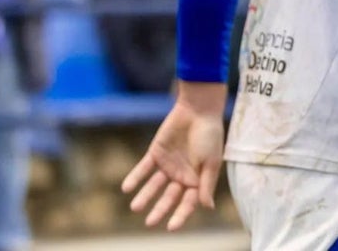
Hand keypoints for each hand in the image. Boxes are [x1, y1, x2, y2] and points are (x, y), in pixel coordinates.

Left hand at [121, 86, 224, 230]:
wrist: (198, 110)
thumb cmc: (209, 135)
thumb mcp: (210, 161)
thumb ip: (206, 184)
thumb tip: (207, 207)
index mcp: (197, 178)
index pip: (188, 202)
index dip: (180, 215)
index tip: (171, 227)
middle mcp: (182, 174)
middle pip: (169, 196)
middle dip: (160, 209)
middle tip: (149, 222)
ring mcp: (168, 164)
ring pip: (154, 185)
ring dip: (145, 195)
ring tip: (135, 207)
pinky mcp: (156, 153)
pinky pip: (143, 168)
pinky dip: (135, 177)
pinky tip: (126, 188)